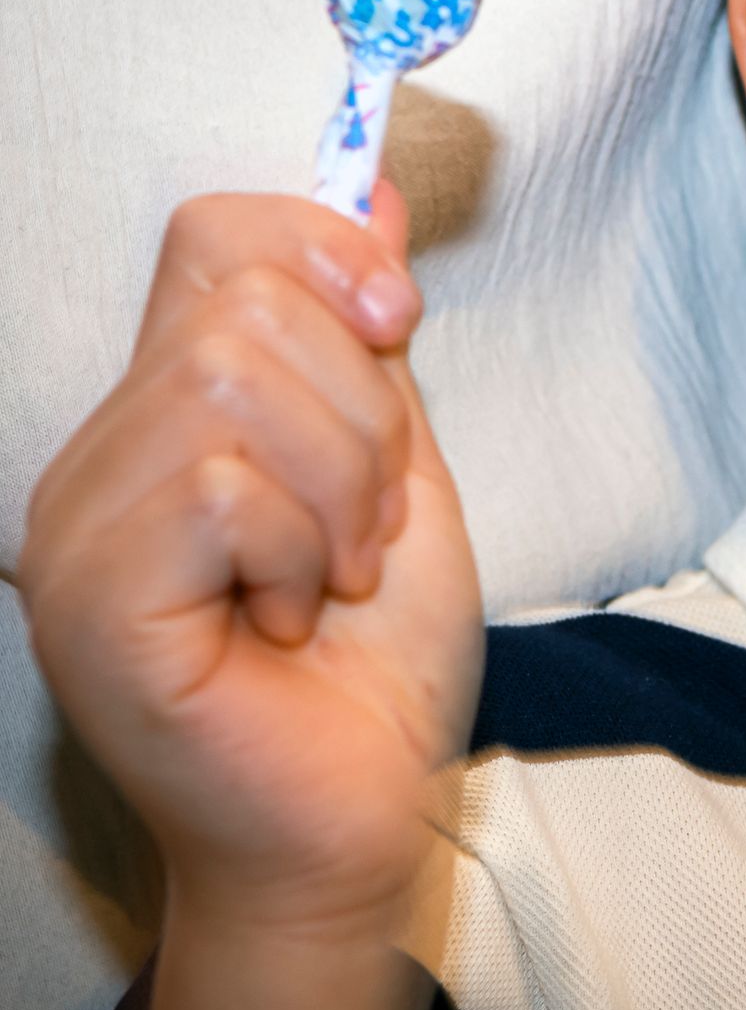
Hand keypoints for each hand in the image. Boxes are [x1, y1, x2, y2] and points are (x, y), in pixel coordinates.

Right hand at [18, 181, 483, 938]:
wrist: (360, 818)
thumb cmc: (377, 662)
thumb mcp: (402, 469)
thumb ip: (374, 343)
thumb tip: (378, 191)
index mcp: (175, 411)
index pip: (214, 236)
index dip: (325, 249)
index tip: (398, 325)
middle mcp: (105, 452)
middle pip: (242, 300)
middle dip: (361, 411)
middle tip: (365, 529)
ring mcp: (79, 524)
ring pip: (230, 379)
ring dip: (340, 485)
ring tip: (333, 577)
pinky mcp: (89, 597)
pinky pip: (215, 483)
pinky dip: (298, 546)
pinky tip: (288, 620)